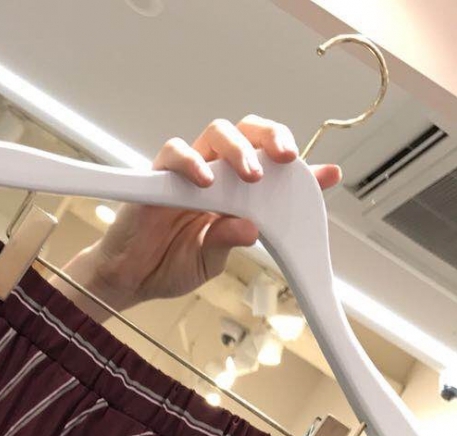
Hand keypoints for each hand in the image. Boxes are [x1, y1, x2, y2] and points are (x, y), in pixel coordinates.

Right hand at [54, 116, 342, 316]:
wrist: (128, 281)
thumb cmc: (168, 265)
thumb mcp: (210, 261)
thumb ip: (230, 240)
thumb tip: (255, 229)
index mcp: (233, 194)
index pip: (270, 170)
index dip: (300, 169)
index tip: (329, 175)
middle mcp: (214, 175)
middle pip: (248, 134)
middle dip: (272, 138)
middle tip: (287, 158)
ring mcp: (187, 172)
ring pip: (217, 134)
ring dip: (239, 148)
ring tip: (251, 175)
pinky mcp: (158, 177)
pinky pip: (175, 152)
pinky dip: (192, 161)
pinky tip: (205, 181)